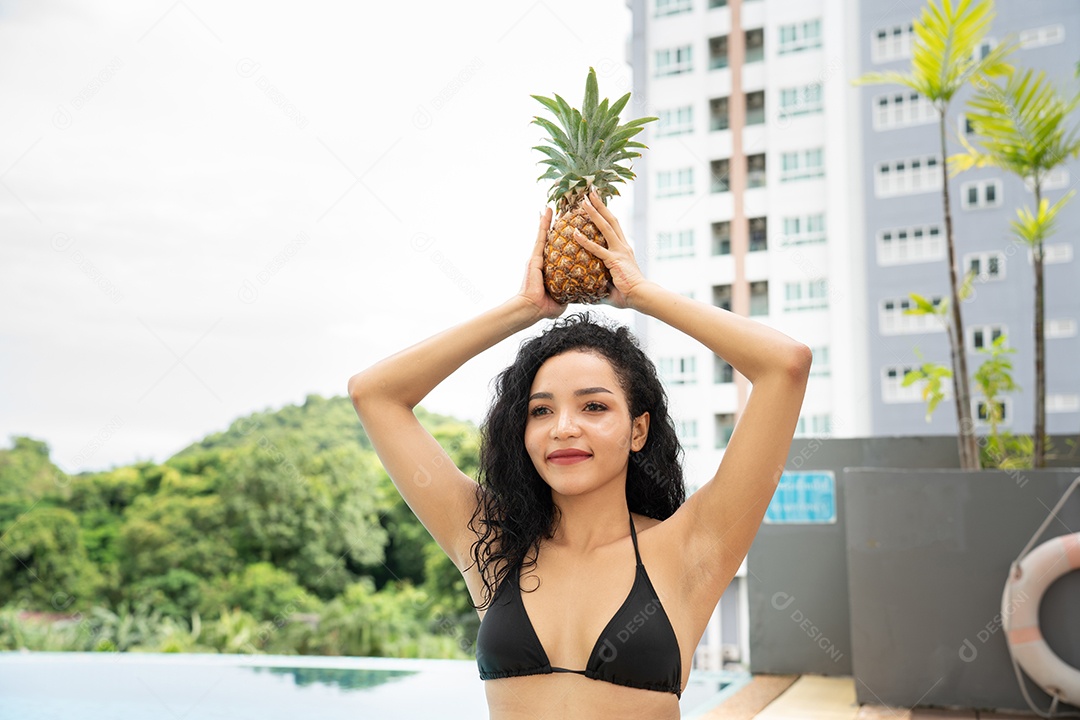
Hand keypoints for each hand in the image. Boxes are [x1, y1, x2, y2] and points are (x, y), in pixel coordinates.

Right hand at [517, 207, 565, 319]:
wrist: (533, 310)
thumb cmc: (545, 307)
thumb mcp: (562, 296)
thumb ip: (570, 291)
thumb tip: (579, 292)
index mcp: (549, 268)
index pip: (558, 250)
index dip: (563, 239)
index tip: (568, 228)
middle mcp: (542, 260)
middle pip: (551, 239)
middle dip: (556, 225)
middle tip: (562, 211)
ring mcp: (537, 258)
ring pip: (545, 235)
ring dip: (548, 221)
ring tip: (553, 206)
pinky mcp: (534, 258)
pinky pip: (541, 238)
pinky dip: (543, 225)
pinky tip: (547, 214)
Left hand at [572, 190, 648, 309]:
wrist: (641, 297)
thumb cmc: (628, 294)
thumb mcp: (612, 284)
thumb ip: (599, 283)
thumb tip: (586, 289)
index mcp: (623, 249)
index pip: (613, 227)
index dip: (605, 214)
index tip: (596, 204)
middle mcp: (622, 246)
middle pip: (611, 220)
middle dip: (600, 205)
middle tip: (591, 193)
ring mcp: (619, 251)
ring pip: (605, 227)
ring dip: (594, 213)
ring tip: (584, 201)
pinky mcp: (614, 260)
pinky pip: (597, 249)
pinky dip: (585, 241)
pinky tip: (574, 233)